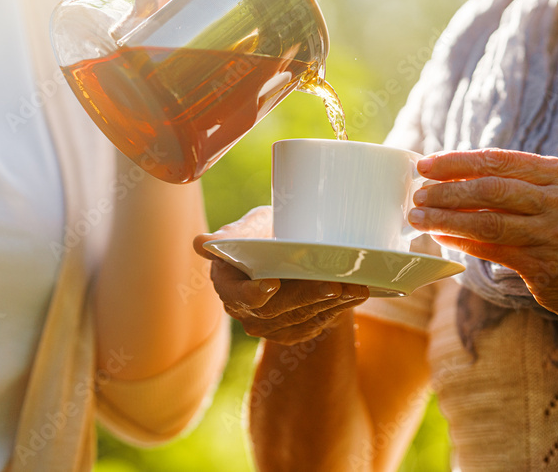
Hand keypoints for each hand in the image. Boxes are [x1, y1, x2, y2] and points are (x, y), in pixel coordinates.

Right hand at [193, 206, 369, 344]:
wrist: (290, 250)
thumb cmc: (266, 232)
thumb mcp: (250, 227)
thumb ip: (232, 237)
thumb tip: (201, 243)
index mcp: (227, 283)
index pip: (236, 295)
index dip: (252, 293)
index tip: (271, 285)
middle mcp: (245, 310)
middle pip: (276, 310)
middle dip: (306, 297)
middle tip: (331, 285)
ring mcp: (270, 325)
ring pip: (301, 318)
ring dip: (330, 304)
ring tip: (353, 287)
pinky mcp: (295, 331)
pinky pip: (317, 323)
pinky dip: (340, 308)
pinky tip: (356, 293)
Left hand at [408, 148, 557, 320]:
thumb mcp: (556, 199)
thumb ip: (516, 184)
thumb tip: (454, 176)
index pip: (499, 160)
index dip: (457, 161)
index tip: (426, 164)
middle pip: (490, 189)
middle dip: (446, 190)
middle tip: (417, 193)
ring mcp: (554, 234)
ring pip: (486, 222)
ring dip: (445, 218)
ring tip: (418, 217)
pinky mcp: (543, 265)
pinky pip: (491, 250)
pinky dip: (462, 243)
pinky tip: (442, 238)